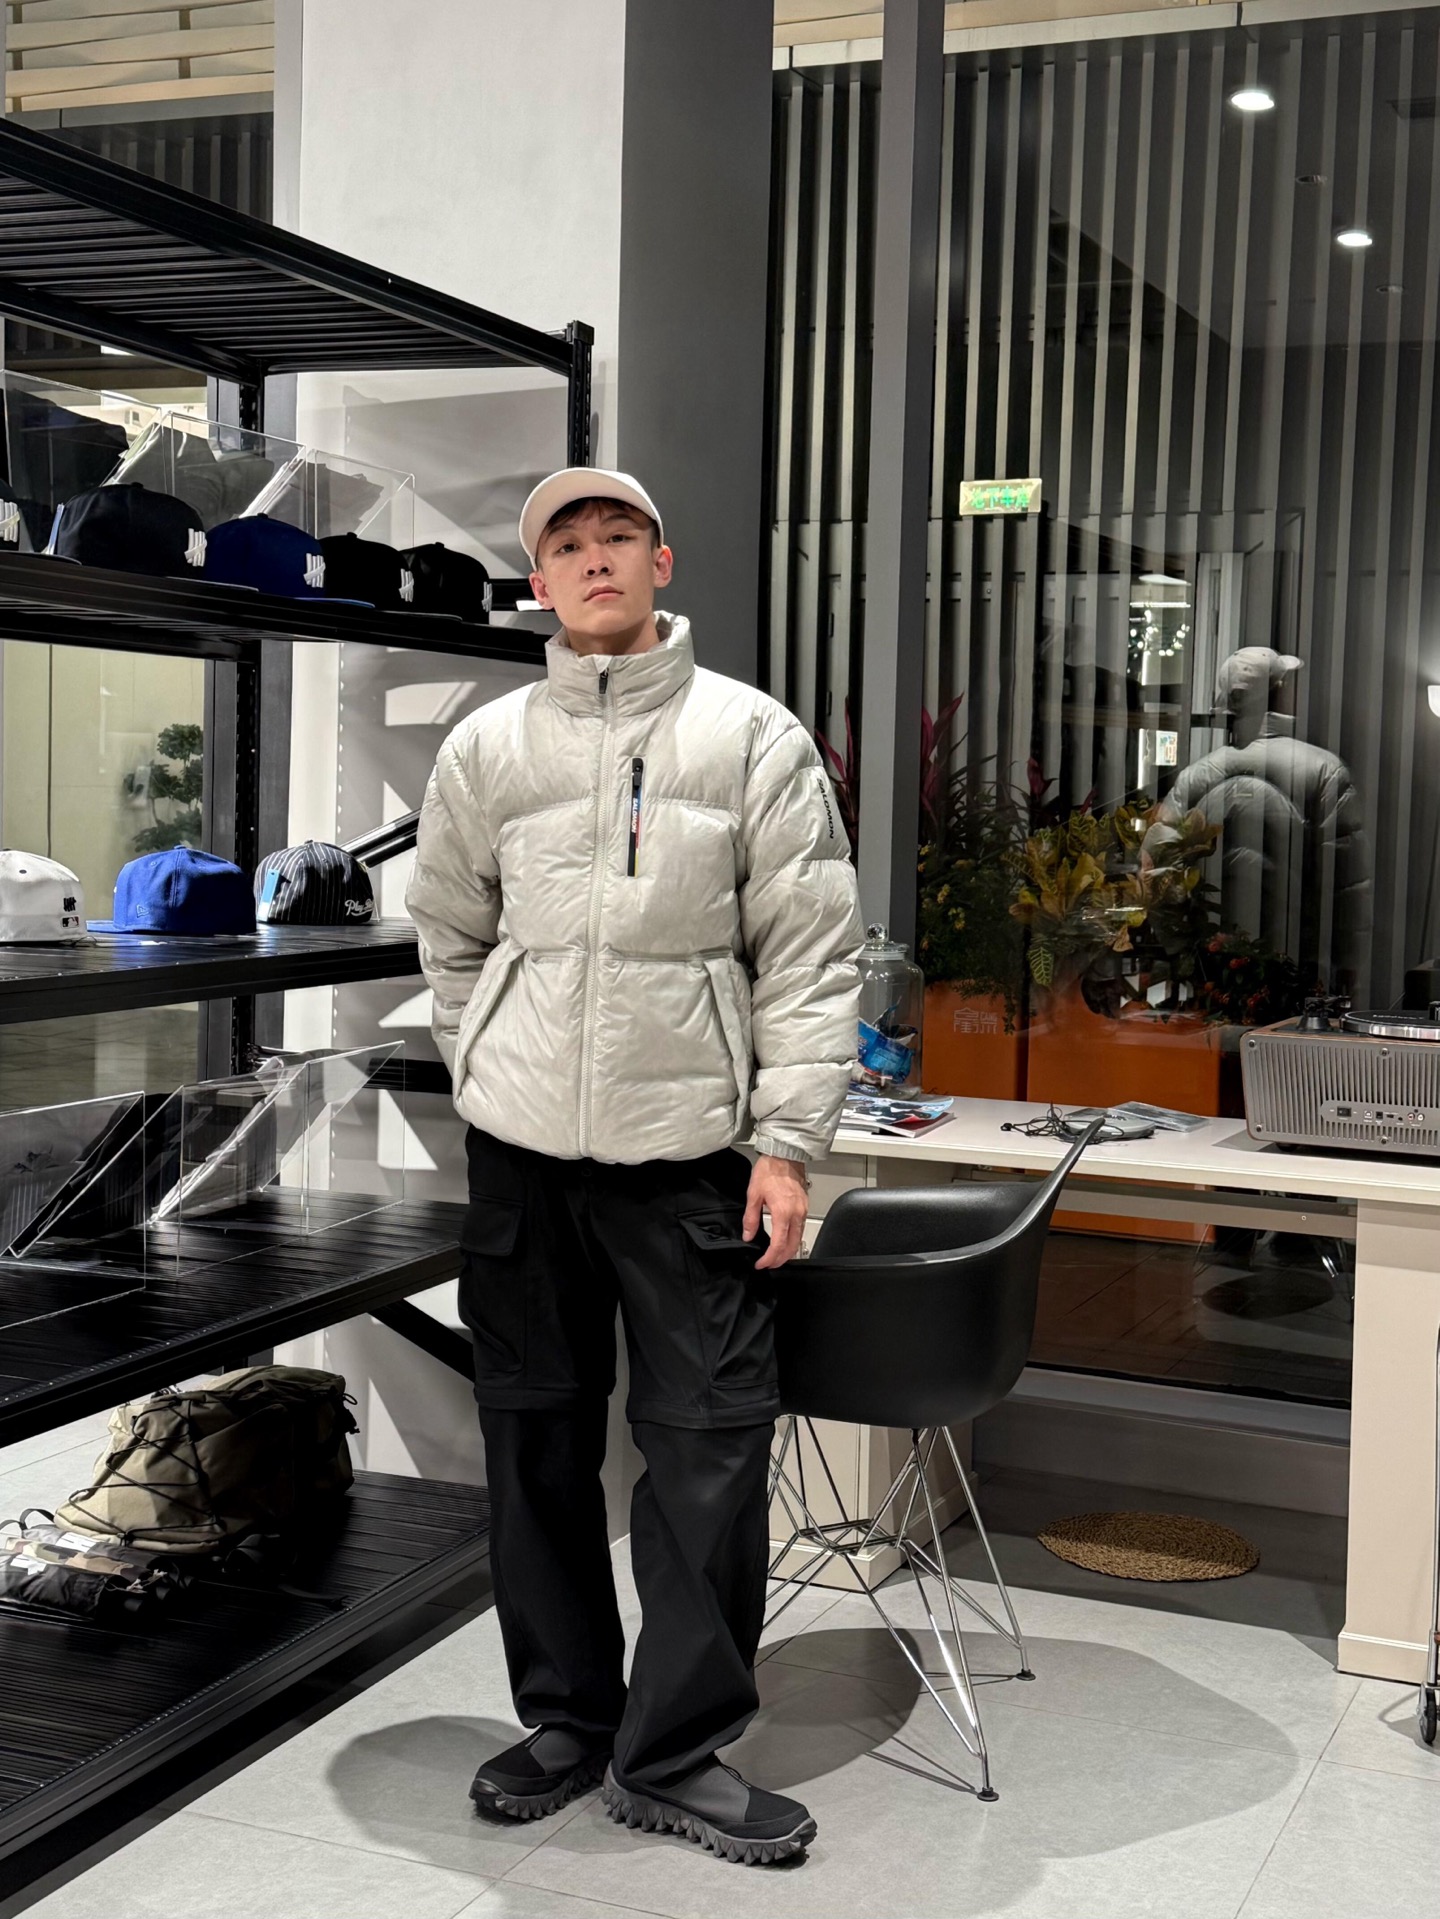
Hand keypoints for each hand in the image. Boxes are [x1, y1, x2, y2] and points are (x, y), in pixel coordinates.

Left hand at [743, 1155, 808, 1269]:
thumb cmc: (769, 1170)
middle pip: (792, 1247)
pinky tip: (783, 1239)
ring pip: (798, 1239)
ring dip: (787, 1251)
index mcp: (783, 1212)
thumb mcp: (753, 1194)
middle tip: (768, 1264)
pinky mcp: (805, 1206)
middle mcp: (796, 1214)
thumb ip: (750, 1218)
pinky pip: (801, 1229)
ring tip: (774, 1255)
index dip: (769, 1258)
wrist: (784, 1155)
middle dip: (780, 1260)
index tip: (761, 1264)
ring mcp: (803, 1210)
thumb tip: (748, 1236)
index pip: (778, 1245)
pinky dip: (792, 1239)